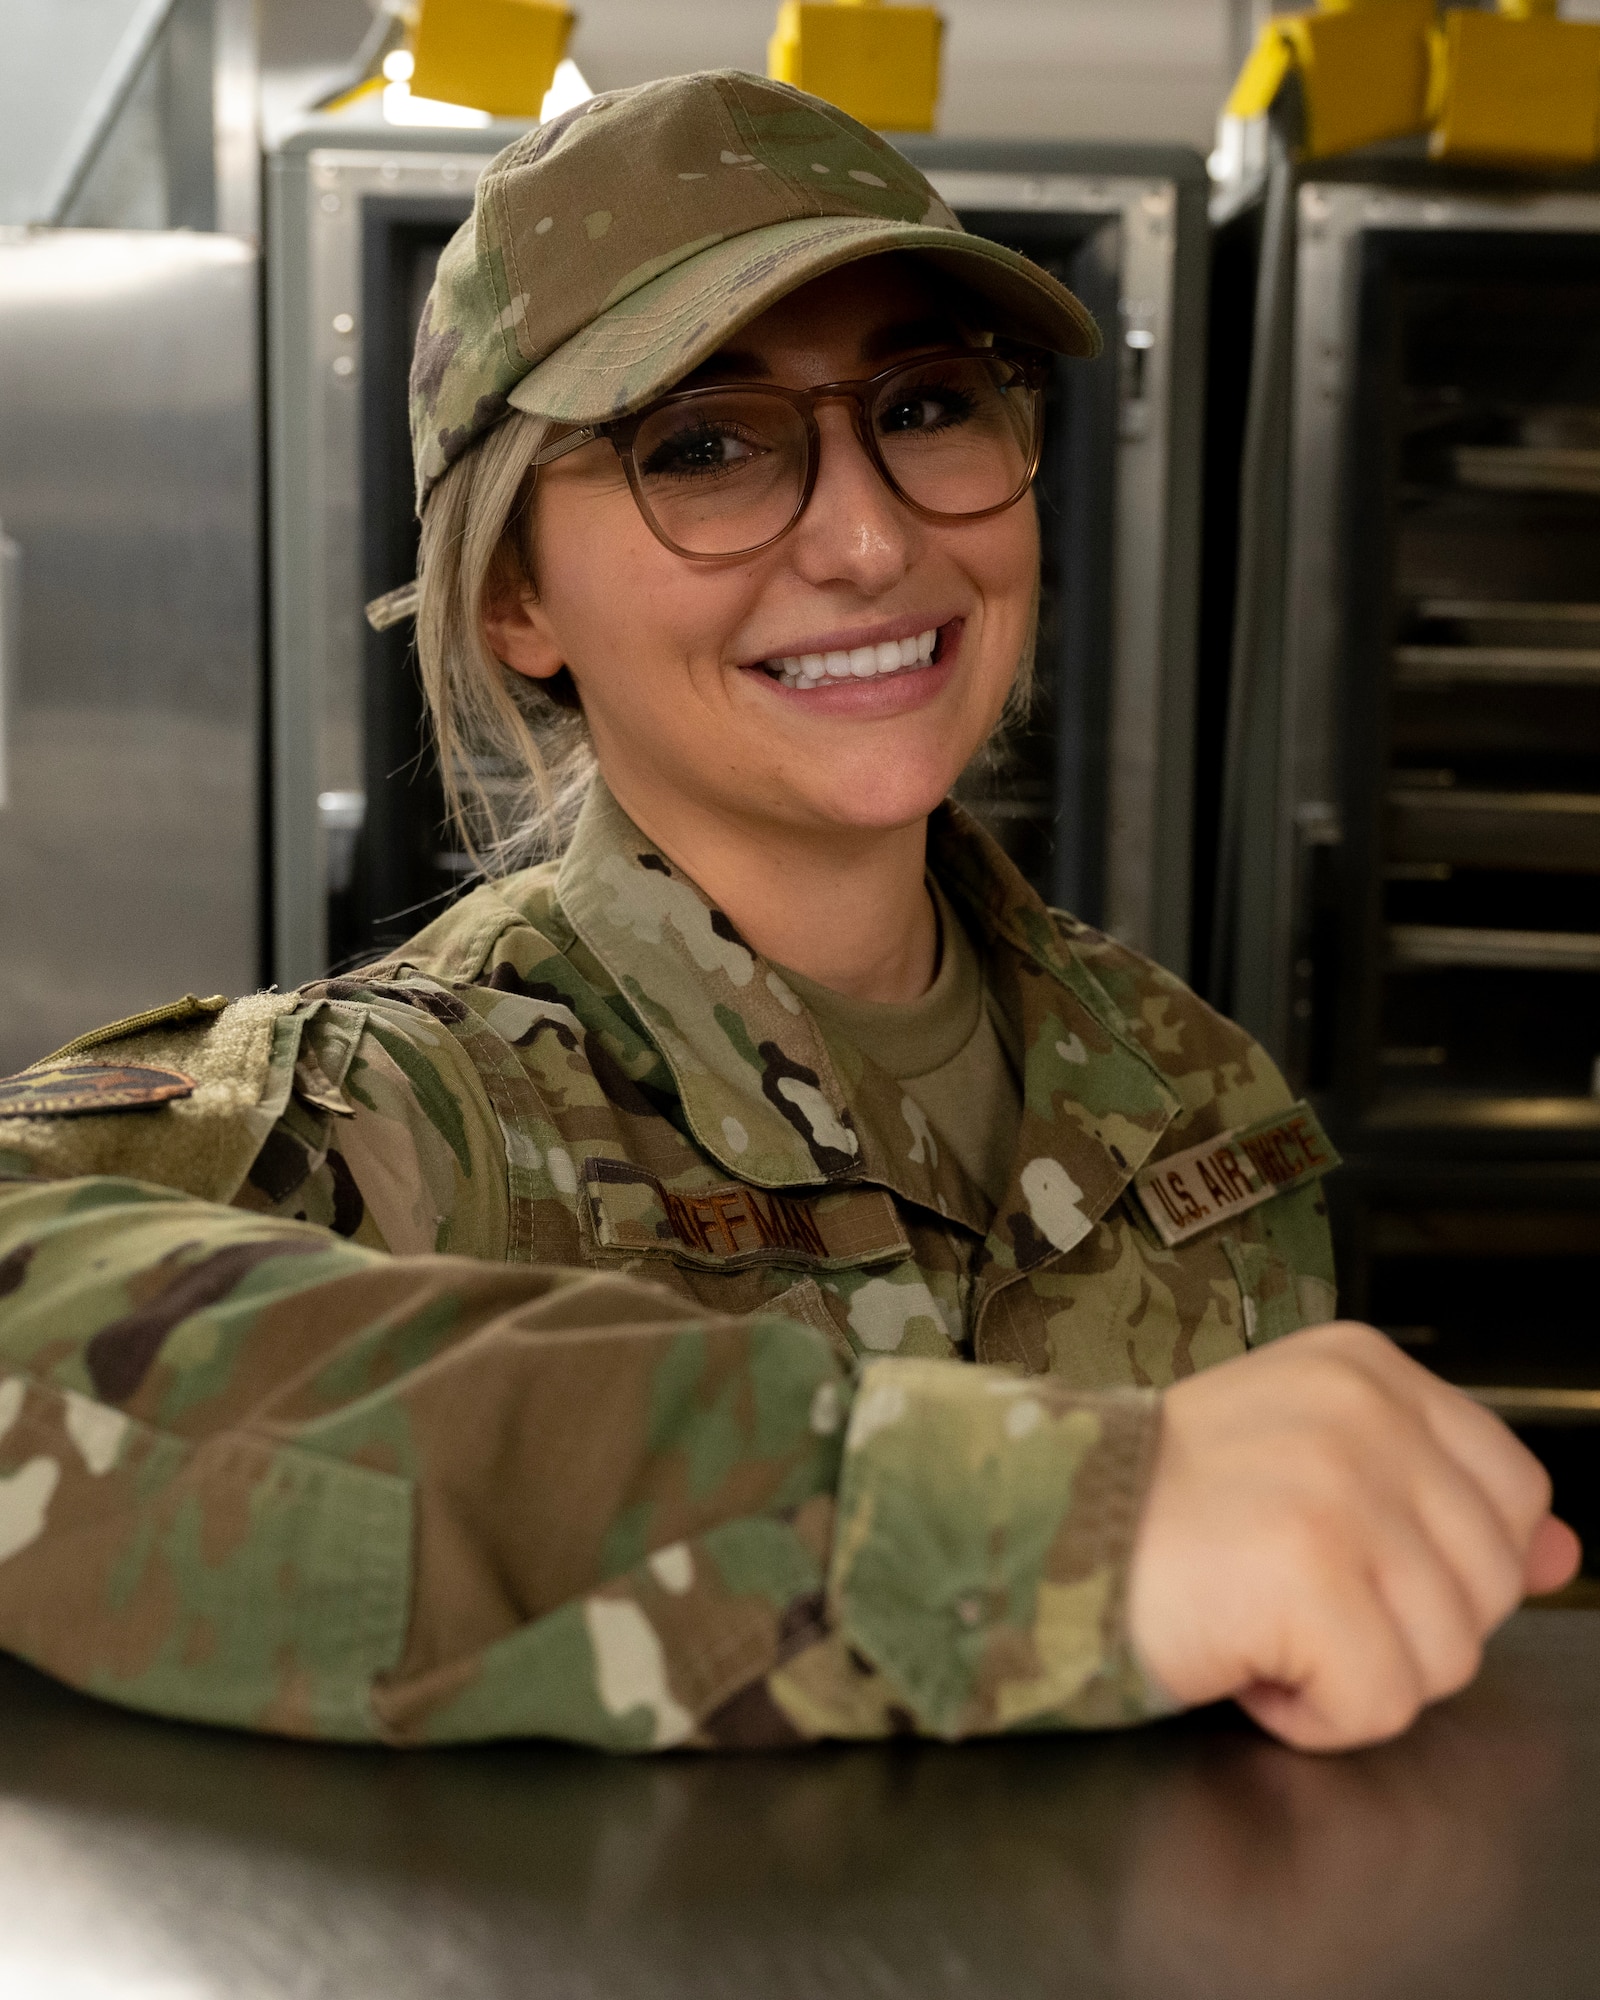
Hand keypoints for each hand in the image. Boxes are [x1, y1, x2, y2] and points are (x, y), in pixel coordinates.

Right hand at [1125, 1321, 1581, 1750]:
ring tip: (1255, 1615)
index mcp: (1366, 1369)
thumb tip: (1563, 1554)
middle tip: (1280, 1586)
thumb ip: (1444, 1504)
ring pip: (1445, 1658)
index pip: (1512, 1493)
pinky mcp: (1308, 1571)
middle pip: (1487, 1588)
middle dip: (1394, 1623)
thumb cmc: (1159, 1511)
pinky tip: (1240, 1656)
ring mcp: (1339, 1488)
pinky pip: (1378, 1707)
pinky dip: (1307, 1715)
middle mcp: (1363, 1412)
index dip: (1439, 1559)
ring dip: (1349, 1671)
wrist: (1030, 1532)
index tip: (1340, 1553)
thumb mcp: (1312, 1470)